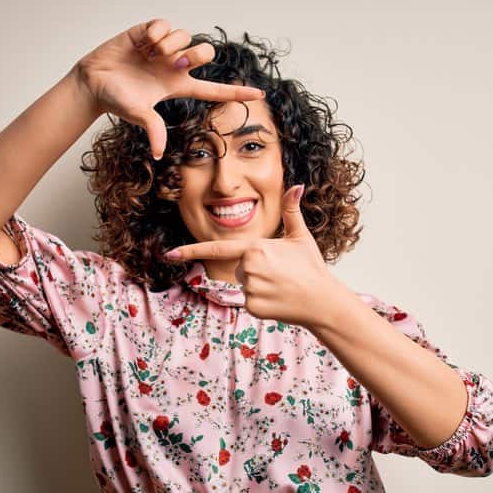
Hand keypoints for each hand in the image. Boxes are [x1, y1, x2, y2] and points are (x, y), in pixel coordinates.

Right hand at [75, 18, 264, 158]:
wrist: (93, 81)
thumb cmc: (116, 100)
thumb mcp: (137, 114)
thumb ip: (151, 128)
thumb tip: (157, 153)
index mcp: (178, 86)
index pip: (214, 90)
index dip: (236, 92)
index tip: (260, 94)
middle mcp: (175, 66)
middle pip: (206, 53)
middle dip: (197, 55)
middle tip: (176, 63)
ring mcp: (163, 48)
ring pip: (186, 36)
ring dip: (172, 44)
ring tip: (150, 54)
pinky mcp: (149, 32)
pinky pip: (165, 24)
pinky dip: (157, 32)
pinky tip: (144, 43)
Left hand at [164, 185, 343, 326]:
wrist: (322, 301)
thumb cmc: (311, 267)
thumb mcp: (300, 237)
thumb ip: (291, 211)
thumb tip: (297, 186)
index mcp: (255, 247)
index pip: (218, 248)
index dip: (191, 251)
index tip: (169, 254)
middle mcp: (249, 267)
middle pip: (239, 267)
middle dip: (256, 270)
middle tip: (281, 273)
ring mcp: (249, 289)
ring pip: (244, 285)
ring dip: (259, 286)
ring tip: (282, 286)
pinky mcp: (252, 307)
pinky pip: (249, 302)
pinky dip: (262, 302)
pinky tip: (279, 300)